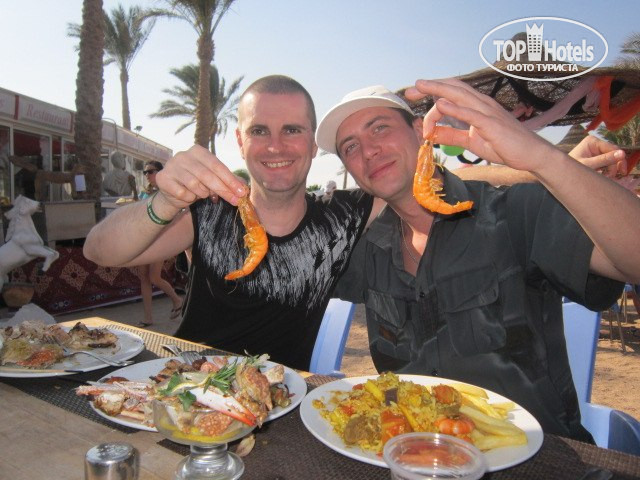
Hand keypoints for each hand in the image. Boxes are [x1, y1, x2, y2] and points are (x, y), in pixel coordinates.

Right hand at [155, 145, 246, 208]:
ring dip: (202, 194)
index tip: (241, 192)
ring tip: (201, 194)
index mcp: (198, 151)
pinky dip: (188, 198)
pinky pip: (182, 193)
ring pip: (194, 185)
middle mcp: (183, 155)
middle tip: (234, 201)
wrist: (172, 193)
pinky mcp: (163, 179)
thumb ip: (228, 181)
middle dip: (223, 190)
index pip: (217, 166)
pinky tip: (187, 195)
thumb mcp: (213, 179)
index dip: (230, 180)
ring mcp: (171, 166)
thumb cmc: (196, 184)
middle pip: (207, 175)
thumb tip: (243, 188)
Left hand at [404, 78, 557, 171]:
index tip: (414, 98)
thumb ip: (451, 135)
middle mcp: (481, 104)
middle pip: (453, 88)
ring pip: (460, 96)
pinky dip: (456, 109)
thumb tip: (431, 134)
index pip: (451, 94)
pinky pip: (472, 115)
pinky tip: (441, 105)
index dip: (432, 94)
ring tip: (421, 86)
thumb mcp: (470, 141)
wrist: (531, 155)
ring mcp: (487, 112)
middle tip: (410, 90)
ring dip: (439, 90)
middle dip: (430, 87)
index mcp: (476, 106)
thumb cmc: (504, 146)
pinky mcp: (492, 125)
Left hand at [567, 135, 626, 178]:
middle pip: (613, 154)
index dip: (619, 159)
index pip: (612, 148)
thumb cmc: (570, 169)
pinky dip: (606, 171)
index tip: (622, 172)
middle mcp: (595, 144)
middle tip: (612, 177)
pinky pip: (606, 163)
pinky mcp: (595, 158)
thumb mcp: (588, 165)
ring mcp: (595, 150)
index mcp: (592, 141)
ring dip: (610, 170)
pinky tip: (602, 176)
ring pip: (611, 160)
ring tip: (604, 177)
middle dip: (613, 166)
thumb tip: (622, 154)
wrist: (559, 174)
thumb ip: (604, 160)